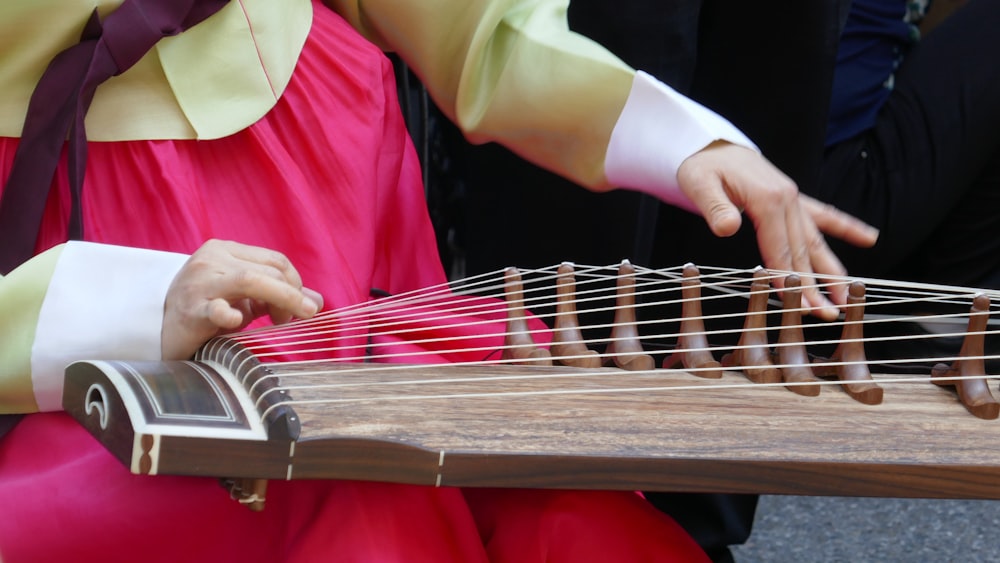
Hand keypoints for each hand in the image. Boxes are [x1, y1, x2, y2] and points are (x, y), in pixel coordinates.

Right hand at [161, 239, 323, 359]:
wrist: (159, 329)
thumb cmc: (206, 311)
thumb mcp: (244, 299)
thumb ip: (277, 296)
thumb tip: (318, 300)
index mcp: (225, 250)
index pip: (275, 260)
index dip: (294, 285)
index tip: (296, 310)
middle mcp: (211, 259)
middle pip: (267, 270)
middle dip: (290, 296)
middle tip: (293, 319)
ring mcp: (198, 283)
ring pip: (249, 280)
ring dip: (279, 300)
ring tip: (287, 321)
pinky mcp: (189, 310)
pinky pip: (214, 308)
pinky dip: (228, 313)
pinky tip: (236, 321)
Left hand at [677, 142, 878, 319]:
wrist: (710, 146)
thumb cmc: (702, 167)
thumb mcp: (699, 184)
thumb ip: (714, 207)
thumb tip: (727, 227)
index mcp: (768, 198)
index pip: (780, 248)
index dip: (789, 278)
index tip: (799, 305)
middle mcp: (788, 199)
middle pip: (802, 251)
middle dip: (816, 286)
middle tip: (829, 315)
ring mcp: (794, 200)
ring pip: (816, 241)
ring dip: (833, 271)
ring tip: (849, 299)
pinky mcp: (794, 199)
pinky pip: (825, 215)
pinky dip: (847, 227)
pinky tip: (870, 238)